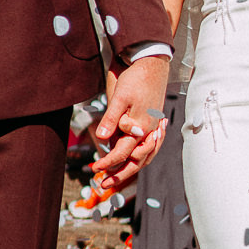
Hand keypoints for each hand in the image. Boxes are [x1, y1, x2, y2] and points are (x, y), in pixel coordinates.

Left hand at [91, 57, 169, 191]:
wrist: (152, 63)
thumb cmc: (136, 79)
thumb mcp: (120, 97)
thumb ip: (112, 119)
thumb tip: (102, 138)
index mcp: (141, 127)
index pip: (122, 153)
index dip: (107, 163)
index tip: (95, 169)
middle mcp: (150, 131)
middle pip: (136, 161)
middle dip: (119, 174)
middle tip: (104, 184)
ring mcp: (153, 128)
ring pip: (144, 157)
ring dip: (130, 169)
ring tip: (116, 177)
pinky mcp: (153, 123)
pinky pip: (148, 148)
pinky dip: (140, 157)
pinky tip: (132, 160)